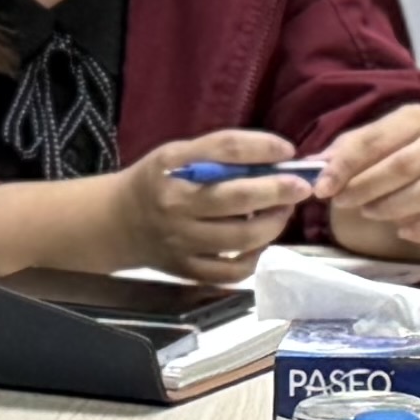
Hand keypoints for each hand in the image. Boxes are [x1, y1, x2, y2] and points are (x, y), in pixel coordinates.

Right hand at [112, 131, 317, 282]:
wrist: (116, 222)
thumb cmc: (157, 181)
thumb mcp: (177, 154)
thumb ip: (219, 154)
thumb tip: (275, 157)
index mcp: (173, 167)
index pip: (225, 151)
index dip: (262, 148)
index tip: (287, 151)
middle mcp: (176, 204)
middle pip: (237, 198)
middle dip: (278, 190)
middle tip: (302, 186)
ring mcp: (181, 241)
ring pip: (241, 237)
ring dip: (274, 223)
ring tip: (284, 211)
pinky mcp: (186, 270)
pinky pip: (231, 270)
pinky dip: (255, 257)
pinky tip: (263, 242)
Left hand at [317, 105, 419, 264]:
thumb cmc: (397, 165)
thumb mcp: (369, 152)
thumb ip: (342, 155)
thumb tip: (312, 165)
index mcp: (415, 118)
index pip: (374, 138)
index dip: (344, 165)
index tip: (322, 188)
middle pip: (402, 164)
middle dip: (366, 186)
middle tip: (341, 202)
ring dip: (391, 206)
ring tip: (368, 213)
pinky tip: (403, 231)